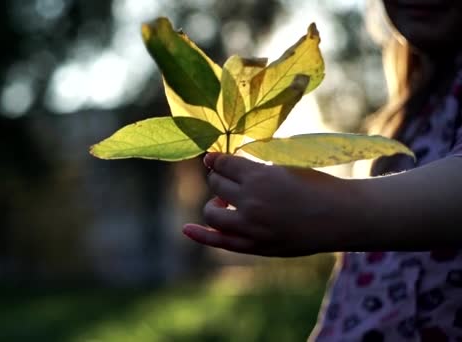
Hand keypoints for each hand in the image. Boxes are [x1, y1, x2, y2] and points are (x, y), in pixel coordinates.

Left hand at [183, 153, 350, 255]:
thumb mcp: (286, 165)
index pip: (223, 163)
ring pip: (212, 211)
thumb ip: (256, 165)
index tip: (214, 158)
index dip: (217, 159)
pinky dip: (200, 234)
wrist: (342, 216)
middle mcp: (251, 201)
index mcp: (259, 176)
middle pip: (216, 184)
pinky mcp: (255, 245)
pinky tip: (187, 229)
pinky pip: (218, 241)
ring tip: (227, 200)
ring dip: (215, 201)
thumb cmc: (317, 185)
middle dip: (220, 178)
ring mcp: (251, 226)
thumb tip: (225, 160)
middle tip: (231, 179)